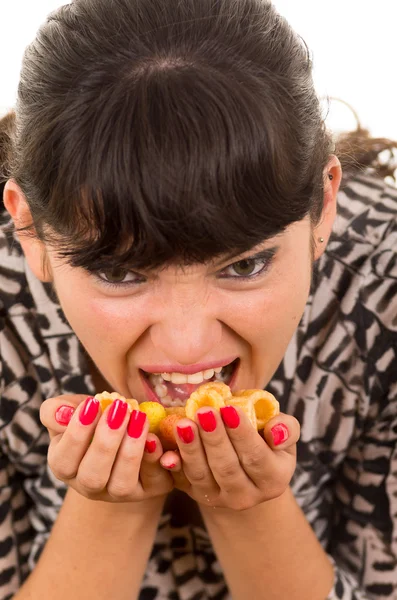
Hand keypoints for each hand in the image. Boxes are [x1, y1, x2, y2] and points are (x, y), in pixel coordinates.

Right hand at [40, 395, 172, 501]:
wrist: (128, 429)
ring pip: (121, 485)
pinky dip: (154, 460)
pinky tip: (155, 437)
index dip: (76, 434)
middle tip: (119, 409)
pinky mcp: (150, 489)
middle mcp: (90, 486)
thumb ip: (56, 410)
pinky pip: (153, 482)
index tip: (92, 403)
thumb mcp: (73, 410)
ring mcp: (120, 492)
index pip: (63, 461)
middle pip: (92, 478)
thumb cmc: (94, 419)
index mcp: (66, 468)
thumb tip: (62, 413)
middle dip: (106, 442)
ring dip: (130, 451)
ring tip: (139, 418)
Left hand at [159, 405, 298, 510]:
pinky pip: (182, 481)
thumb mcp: (284, 435)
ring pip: (202, 475)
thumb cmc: (267, 442)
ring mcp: (219, 499)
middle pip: (227, 468)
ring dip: (191, 449)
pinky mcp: (196, 495)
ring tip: (183, 424)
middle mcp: (247, 496)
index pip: (256, 457)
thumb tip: (277, 432)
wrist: (247, 470)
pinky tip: (166, 452)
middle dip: (214, 438)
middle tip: (204, 412)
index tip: (229, 409)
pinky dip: (174, 466)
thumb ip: (287, 429)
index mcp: (273, 480)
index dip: (242, 434)